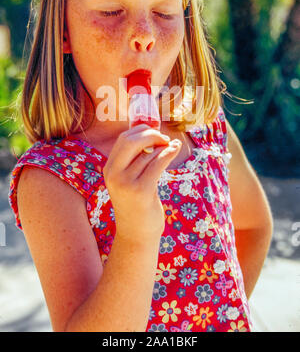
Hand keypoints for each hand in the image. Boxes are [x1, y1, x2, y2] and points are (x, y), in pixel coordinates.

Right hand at [103, 124, 181, 243]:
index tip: (154, 131)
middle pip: (132, 141)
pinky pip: (158, 163)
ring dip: (164, 147)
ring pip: (149, 154)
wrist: (136, 234)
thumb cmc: (137, 204)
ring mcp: (126, 183)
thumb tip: (152, 133)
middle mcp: (114, 174)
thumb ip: (134, 160)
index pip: (123, 139)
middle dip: (151, 134)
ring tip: (172, 147)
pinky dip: (169, 152)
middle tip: (164, 138)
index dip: (140, 130)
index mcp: (109, 169)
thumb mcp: (128, 180)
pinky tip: (176, 148)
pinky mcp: (141, 190)